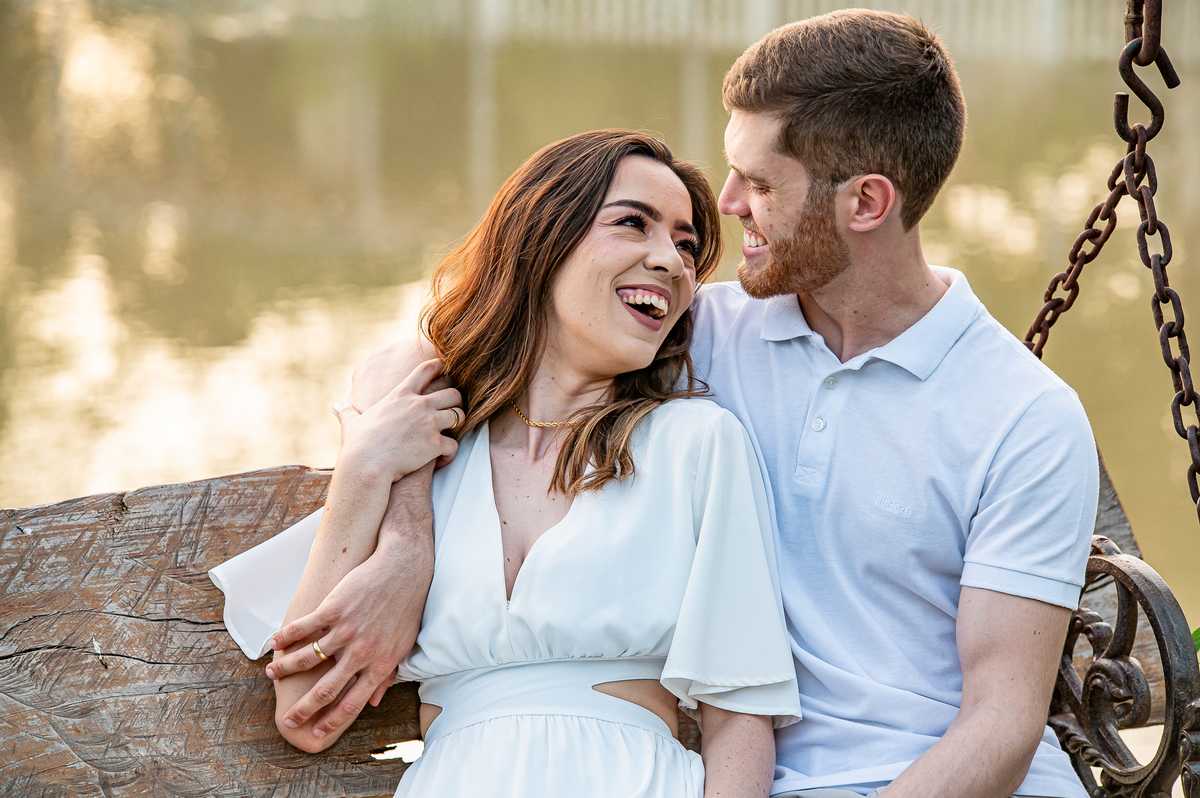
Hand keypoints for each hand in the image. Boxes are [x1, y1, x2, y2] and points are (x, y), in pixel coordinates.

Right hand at [267, 532, 431, 736]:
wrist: (403, 568)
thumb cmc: (406, 608)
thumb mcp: (403, 646)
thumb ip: (387, 675)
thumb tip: (375, 702)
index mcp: (379, 664)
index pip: (351, 703)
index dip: (331, 721)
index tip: (315, 731)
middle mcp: (360, 652)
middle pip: (325, 689)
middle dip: (303, 709)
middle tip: (287, 720)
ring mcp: (346, 630)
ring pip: (307, 658)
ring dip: (285, 669)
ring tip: (271, 674)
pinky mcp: (333, 608)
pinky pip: (303, 628)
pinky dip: (285, 637)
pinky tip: (273, 643)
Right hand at [337, 359, 460, 482]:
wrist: (366, 465)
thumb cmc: (358, 445)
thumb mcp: (352, 423)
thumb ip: (348, 413)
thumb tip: (339, 407)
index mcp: (401, 395)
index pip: (426, 370)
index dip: (440, 366)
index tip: (446, 367)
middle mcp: (419, 405)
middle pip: (453, 393)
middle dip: (456, 401)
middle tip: (452, 410)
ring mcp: (429, 423)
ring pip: (459, 416)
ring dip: (458, 425)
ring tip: (449, 434)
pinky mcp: (435, 443)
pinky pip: (454, 445)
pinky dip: (450, 454)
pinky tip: (441, 460)